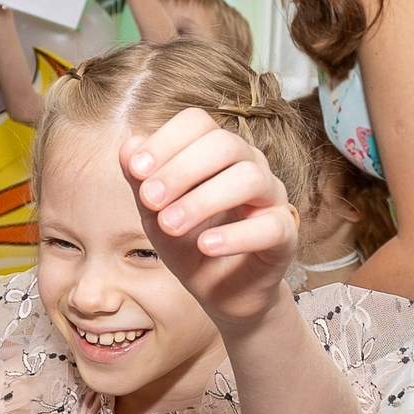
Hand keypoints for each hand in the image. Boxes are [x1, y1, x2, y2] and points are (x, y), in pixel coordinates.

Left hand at [124, 108, 300, 328]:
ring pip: (248, 178)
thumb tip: (128, 147)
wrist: (220, 292)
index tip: (137, 171)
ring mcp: (271, 197)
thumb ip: (141, 181)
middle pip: (224, 143)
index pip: (198, 122)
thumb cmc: (189, 242)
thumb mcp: (155, 213)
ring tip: (170, 225)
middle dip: (180, 170)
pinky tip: (206, 246)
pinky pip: (270, 226)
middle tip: (149, 200)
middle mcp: (250, 165)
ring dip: (202, 200)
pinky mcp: (284, 234)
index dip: (165, 141)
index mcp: (218, 151)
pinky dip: (235, 235)